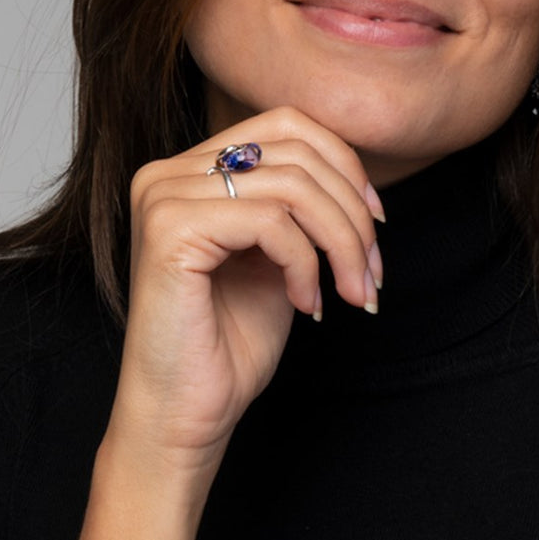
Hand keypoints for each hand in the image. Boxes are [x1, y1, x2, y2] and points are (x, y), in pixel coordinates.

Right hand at [105, 106, 383, 484]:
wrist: (185, 415)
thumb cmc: (230, 345)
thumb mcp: (280, 258)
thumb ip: (302, 207)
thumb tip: (359, 177)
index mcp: (191, 170)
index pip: (287, 123)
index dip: (346, 167)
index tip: (375, 227)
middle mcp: (168, 172)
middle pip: (296, 149)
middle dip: (352, 211)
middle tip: (371, 273)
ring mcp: (163, 195)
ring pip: (292, 185)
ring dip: (340, 242)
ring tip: (352, 292)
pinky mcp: (169, 229)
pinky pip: (271, 222)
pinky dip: (306, 264)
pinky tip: (307, 305)